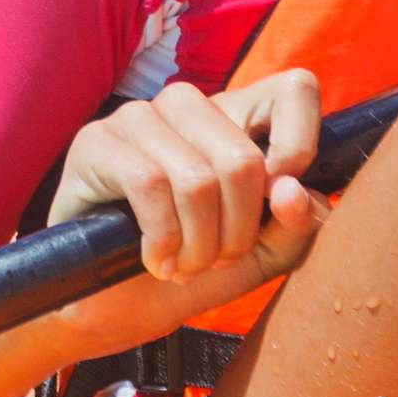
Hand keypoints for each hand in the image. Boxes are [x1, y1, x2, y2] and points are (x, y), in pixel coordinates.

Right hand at [48, 69, 326, 336]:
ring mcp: (138, 117)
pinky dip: (161, 239)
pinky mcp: (96, 142)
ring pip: (197, 178)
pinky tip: (155, 260)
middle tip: (215, 262)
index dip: (301, 146)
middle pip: (243, 159)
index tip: (277, 204)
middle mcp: (188, 106)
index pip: (295, 90)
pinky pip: (149, 184)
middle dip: (237, 233)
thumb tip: (294, 192)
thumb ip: (294, 225)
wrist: (110, 306)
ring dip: (198, 244)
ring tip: (184, 266)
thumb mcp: (259, 257)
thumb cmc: (186, 270)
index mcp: (235, 118)